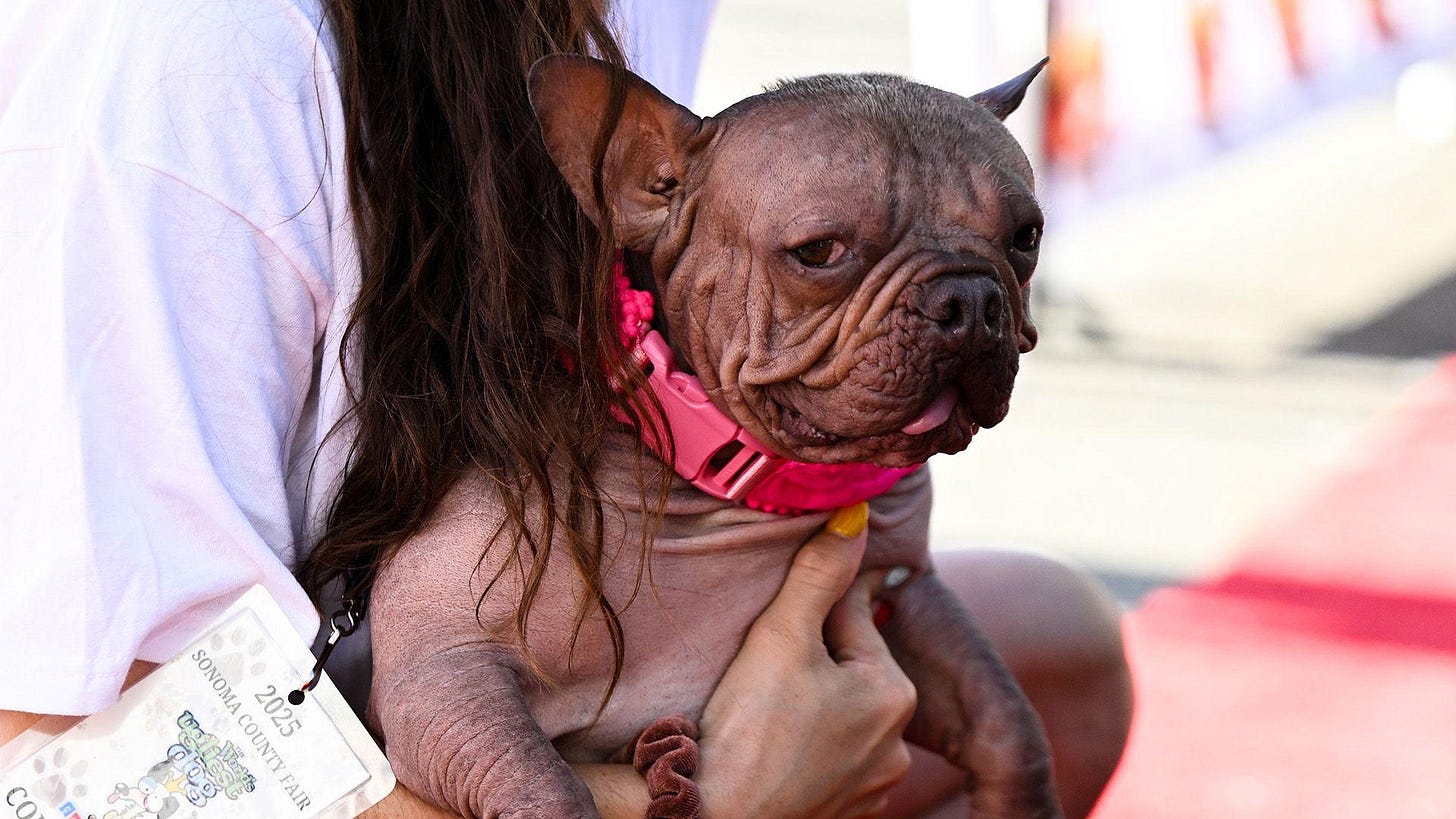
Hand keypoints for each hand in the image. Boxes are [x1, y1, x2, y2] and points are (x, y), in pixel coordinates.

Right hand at [695, 503, 916, 817]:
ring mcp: (873, 783)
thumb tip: (857, 512)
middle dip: (810, 654)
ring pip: (838, 712)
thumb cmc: (746, 729)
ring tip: (762, 704)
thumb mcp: (782, 635)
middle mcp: (896, 742)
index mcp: (892, 692)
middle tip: (759, 664)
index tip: (775, 613)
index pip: (851, 615)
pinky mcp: (846, 811)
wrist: (712, 818)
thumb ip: (819, 573)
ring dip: (809, 699)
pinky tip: (772, 741)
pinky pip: (829, 755)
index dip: (807, 605)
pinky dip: (805, 742)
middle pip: (847, 666)